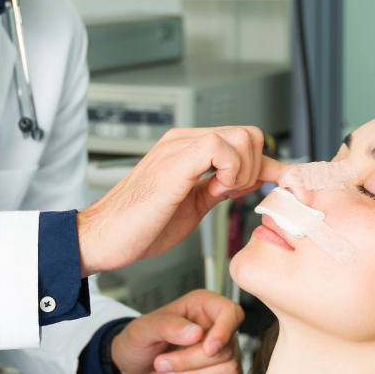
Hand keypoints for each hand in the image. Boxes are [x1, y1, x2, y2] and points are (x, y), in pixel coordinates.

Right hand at [77, 127, 285, 275]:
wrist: (103, 239)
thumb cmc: (140, 226)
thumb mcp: (193, 204)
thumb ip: (220, 187)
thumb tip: (252, 179)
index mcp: (188, 148)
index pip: (243, 139)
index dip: (264, 164)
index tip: (271, 186)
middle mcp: (183, 141)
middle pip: (249, 133)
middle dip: (255, 168)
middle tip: (233, 195)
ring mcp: (178, 147)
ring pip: (241, 136)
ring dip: (244, 171)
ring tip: (222, 194)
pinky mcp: (174, 162)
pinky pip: (220, 147)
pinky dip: (232, 171)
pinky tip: (217, 191)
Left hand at [111, 290, 244, 373]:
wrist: (132, 369)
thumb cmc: (137, 342)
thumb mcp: (142, 329)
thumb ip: (167, 326)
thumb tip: (196, 333)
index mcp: (203, 306)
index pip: (232, 313)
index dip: (224, 332)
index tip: (207, 350)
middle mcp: (217, 327)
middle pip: (225, 349)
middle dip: (191, 362)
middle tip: (161, 363)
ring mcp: (224, 352)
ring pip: (229, 368)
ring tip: (167, 372)